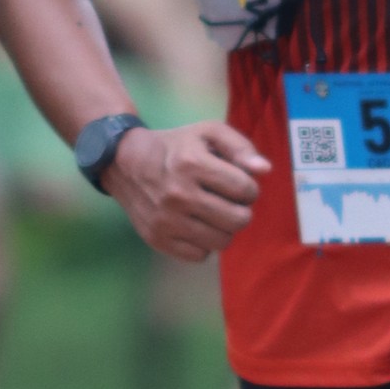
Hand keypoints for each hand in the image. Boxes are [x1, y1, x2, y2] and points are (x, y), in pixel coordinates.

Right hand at [106, 119, 269, 261]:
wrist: (125, 163)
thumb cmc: (176, 147)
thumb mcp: (208, 133)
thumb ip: (241, 147)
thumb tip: (264, 170)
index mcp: (192, 164)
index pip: (245, 190)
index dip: (249, 188)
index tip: (237, 184)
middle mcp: (178, 194)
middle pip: (239, 220)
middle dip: (241, 210)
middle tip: (229, 202)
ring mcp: (166, 220)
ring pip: (222, 242)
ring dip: (224, 228)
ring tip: (214, 213)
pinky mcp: (158, 239)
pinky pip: (200, 256)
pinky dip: (204, 244)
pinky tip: (197, 225)